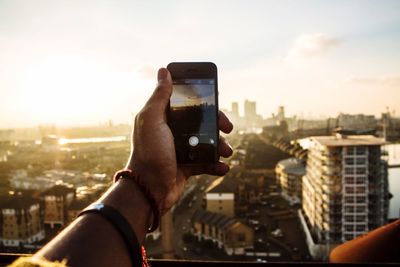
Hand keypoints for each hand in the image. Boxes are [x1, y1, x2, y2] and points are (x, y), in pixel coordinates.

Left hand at [126, 68, 232, 213]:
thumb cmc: (148, 153)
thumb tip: (164, 71)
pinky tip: (223, 166)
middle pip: (202, 122)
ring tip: (227, 151)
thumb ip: (159, 96)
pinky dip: (217, 165)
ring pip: (207, 142)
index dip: (201, 98)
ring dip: (221, 146)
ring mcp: (181, 149)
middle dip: (217, 123)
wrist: (150, 190)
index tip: (215, 97)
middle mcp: (173, 132)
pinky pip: (207, 163)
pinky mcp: (188, 166)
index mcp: (164, 118)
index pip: (186, 102)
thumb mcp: (151, 120)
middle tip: (228, 128)